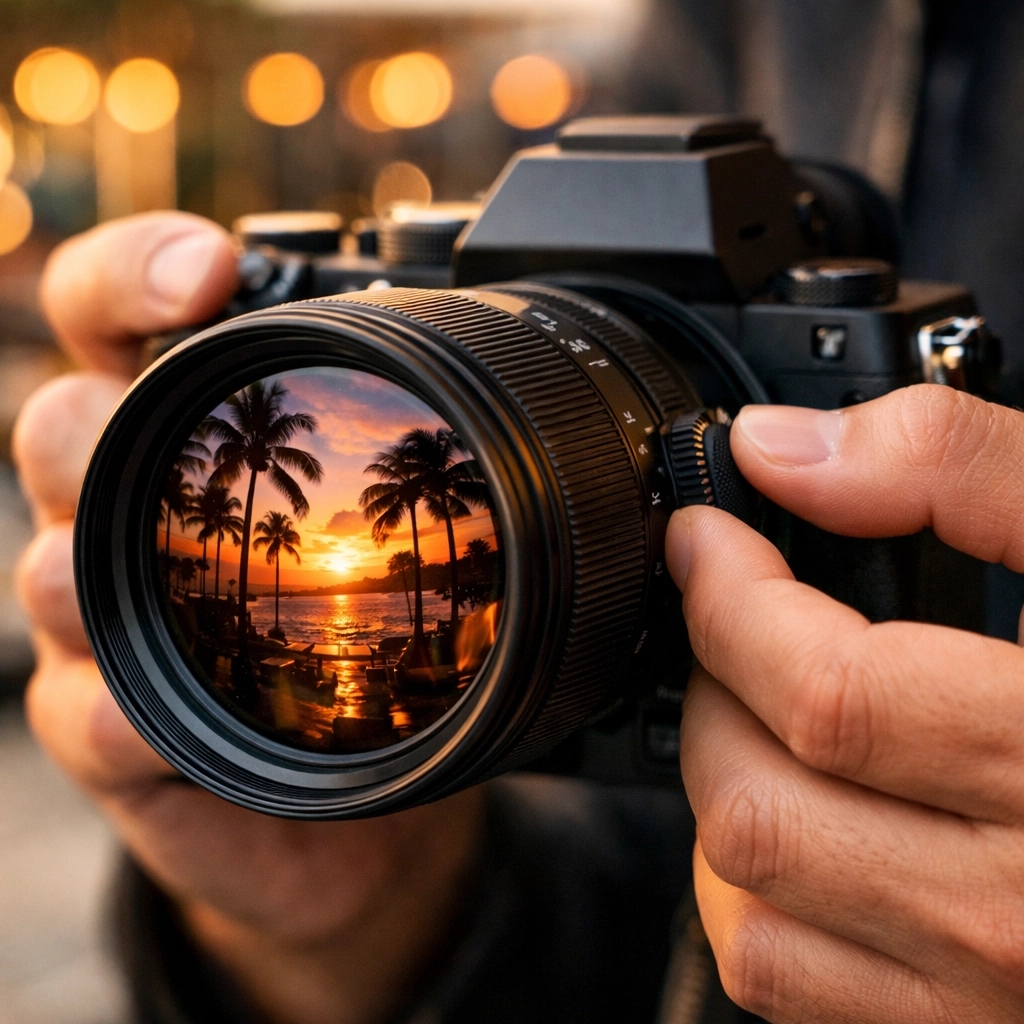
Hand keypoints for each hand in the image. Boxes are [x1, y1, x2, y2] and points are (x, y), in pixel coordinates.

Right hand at [15, 213, 483, 1023]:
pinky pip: (80, 714)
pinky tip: (147, 725)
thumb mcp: (397, 531)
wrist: (357, 803)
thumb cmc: (376, 640)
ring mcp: (105, 627)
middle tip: (172, 425)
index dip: (134, 272)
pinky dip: (109, 713)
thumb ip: (416, 452)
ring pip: (49, 569)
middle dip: (93, 417)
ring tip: (156, 577)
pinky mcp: (105, 732)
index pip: (116, 322)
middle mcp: (127, 514)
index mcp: (189, 438)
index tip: (207, 268)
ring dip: (84, 567)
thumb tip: (539, 371)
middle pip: (58, 427)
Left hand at [666, 387, 1023, 1021]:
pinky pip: (784, 977)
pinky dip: (757, 888)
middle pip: (760, 801)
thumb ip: (959, 471)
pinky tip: (807, 817)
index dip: (730, 596)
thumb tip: (788, 453)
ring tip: (767, 713)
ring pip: (750, 901)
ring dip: (728, 786)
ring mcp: (988, 995)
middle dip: (715, 685)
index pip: (828, 691)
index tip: (705, 542)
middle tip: (737, 626)